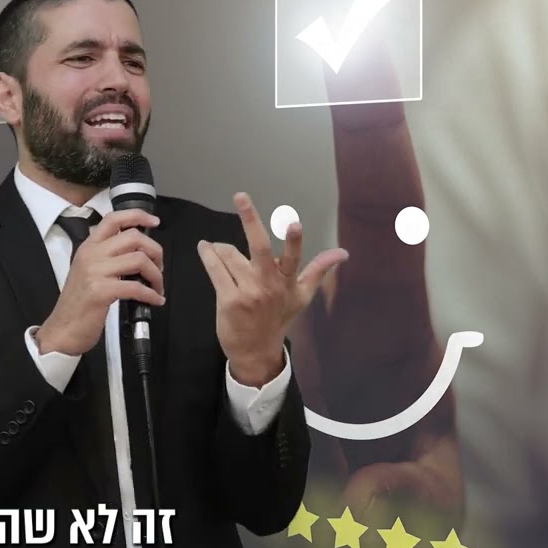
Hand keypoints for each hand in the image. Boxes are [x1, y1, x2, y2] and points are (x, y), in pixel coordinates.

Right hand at [37, 208, 164, 355]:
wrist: (62, 330)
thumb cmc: (78, 304)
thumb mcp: (88, 272)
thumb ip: (107, 258)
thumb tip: (138, 253)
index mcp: (88, 247)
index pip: (113, 219)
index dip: (138, 215)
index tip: (154, 222)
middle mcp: (91, 255)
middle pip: (133, 237)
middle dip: (155, 252)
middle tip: (159, 268)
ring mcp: (95, 272)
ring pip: (139, 259)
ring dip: (156, 275)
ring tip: (157, 287)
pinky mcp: (101, 292)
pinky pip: (136, 287)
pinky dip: (151, 294)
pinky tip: (155, 300)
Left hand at [197, 193, 347, 385]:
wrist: (255, 350)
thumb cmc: (278, 319)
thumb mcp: (302, 296)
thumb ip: (318, 270)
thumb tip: (343, 253)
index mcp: (288, 283)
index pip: (293, 258)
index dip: (294, 241)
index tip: (294, 223)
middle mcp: (269, 286)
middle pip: (260, 247)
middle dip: (250, 220)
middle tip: (240, 196)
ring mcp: (248, 293)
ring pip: (230, 255)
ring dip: (219, 248)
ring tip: (214, 248)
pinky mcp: (228, 299)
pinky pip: (216, 270)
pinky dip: (208, 256)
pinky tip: (204, 248)